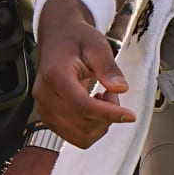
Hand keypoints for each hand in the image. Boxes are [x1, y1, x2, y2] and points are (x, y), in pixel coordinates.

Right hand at [32, 0, 134, 148]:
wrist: (58, 37)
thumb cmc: (75, 39)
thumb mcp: (96, 46)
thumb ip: (108, 67)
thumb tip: (120, 87)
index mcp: (55, 75)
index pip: (82, 105)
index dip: (109, 114)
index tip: (130, 115)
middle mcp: (45, 95)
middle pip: (81, 124)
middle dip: (106, 116)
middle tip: (113, 94)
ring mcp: (44, 108)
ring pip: (79, 136)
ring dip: (99, 125)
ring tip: (103, 101)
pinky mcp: (48, 117)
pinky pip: (74, 137)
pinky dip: (90, 129)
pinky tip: (94, 109)